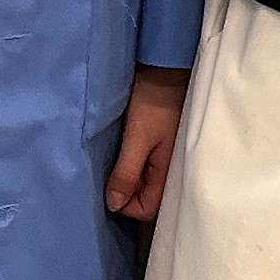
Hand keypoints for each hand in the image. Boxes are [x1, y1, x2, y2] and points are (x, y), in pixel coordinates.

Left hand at [106, 64, 187, 220]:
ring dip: (128, 180)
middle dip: (127, 194)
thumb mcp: (137, 139)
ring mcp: (167, 158)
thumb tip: (113, 205)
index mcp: (170, 173)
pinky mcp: (162, 146)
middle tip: (108, 177)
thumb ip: (126, 173)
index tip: (108, 188)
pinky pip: (146, 168)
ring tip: (114, 166)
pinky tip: (123, 156)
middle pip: (147, 199)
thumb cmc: (154, 103)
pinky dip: (133, 167)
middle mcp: (171, 170)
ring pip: (145, 184)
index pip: (147, 209)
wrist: (165, 70)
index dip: (125, 205)